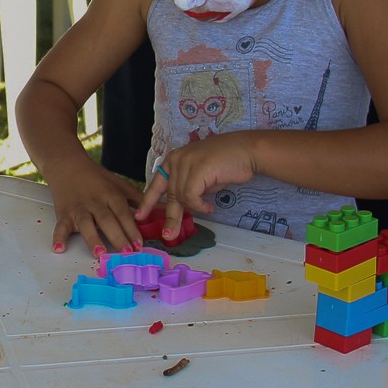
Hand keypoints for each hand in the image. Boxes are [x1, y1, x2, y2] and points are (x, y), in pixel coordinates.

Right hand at [46, 157, 143, 255]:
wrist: (67, 166)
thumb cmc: (96, 179)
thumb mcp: (120, 186)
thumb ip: (140, 200)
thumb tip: (164, 210)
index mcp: (110, 195)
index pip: (123, 213)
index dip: (132, 228)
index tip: (140, 244)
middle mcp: (95, 202)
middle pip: (107, 220)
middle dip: (117, 236)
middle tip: (127, 252)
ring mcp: (78, 209)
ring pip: (85, 224)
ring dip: (92, 238)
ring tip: (99, 253)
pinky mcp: (64, 214)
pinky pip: (60, 226)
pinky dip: (58, 237)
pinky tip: (58, 248)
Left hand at [136, 134, 257, 238]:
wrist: (247, 151)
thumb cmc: (227, 164)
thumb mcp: (201, 177)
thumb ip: (188, 188)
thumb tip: (181, 206)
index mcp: (173, 159)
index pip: (156, 183)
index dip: (147, 202)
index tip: (139, 217)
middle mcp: (176, 160)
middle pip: (169, 195)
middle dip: (170, 218)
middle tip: (168, 236)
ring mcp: (185, 163)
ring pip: (181, 198)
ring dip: (195, 208)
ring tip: (208, 207)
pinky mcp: (196, 170)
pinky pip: (191, 197)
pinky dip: (200, 206)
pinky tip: (210, 205)